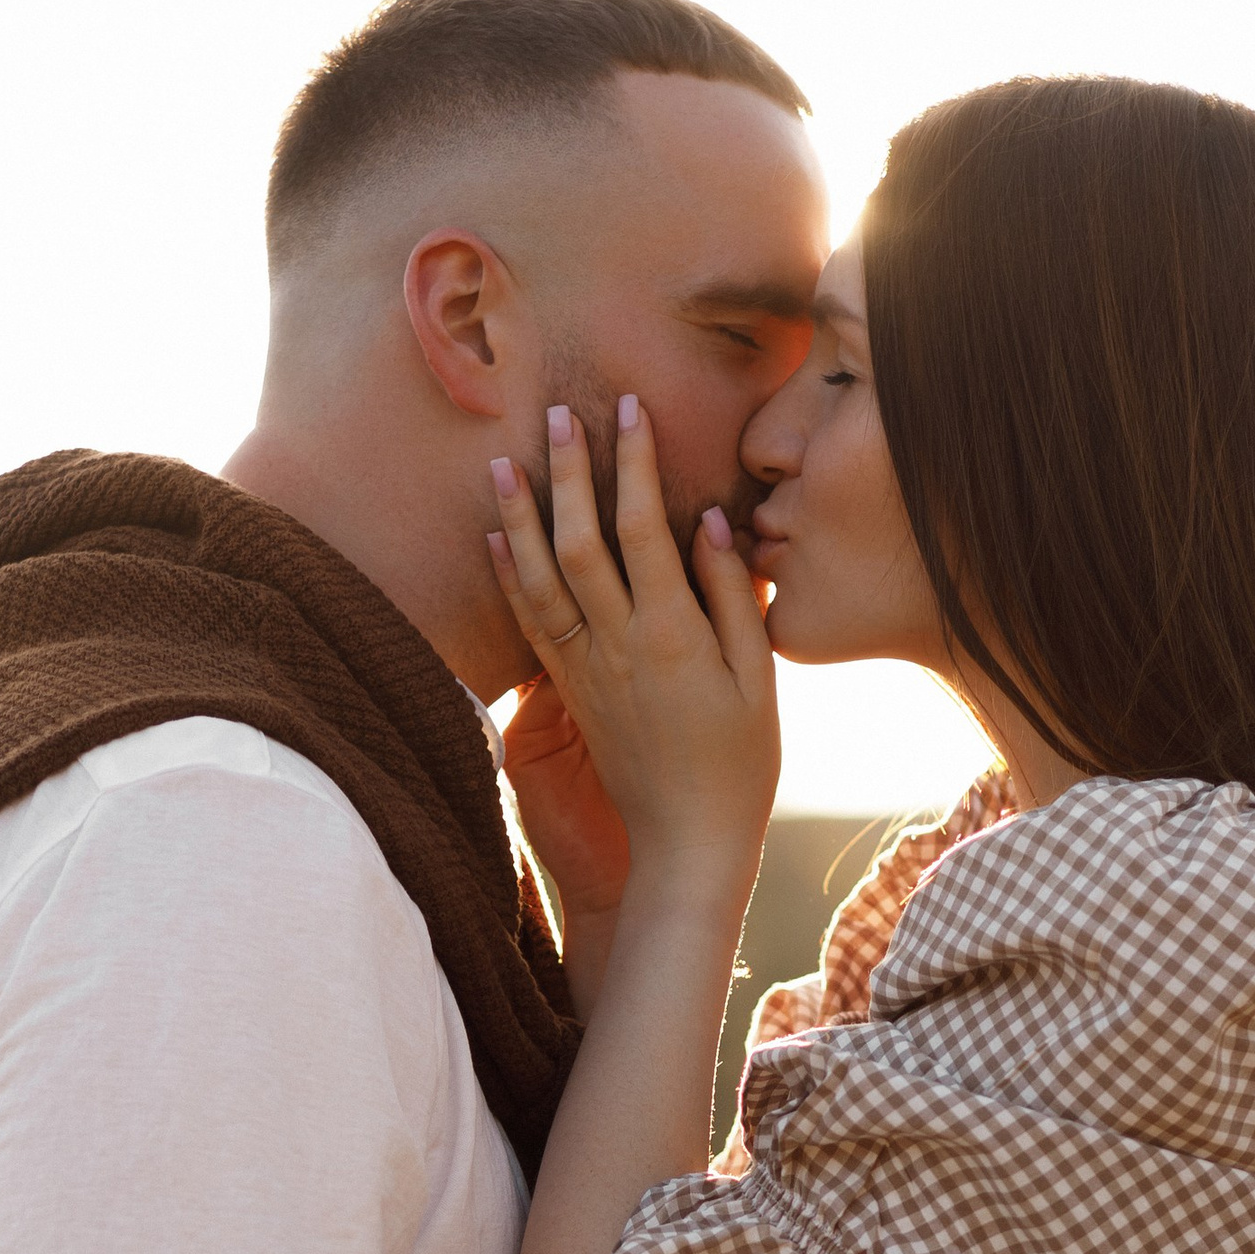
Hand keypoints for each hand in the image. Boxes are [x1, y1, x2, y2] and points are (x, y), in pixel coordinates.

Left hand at [486, 396, 777, 905]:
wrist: (686, 844)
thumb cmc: (739, 764)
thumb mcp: (760, 679)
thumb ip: (734, 598)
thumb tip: (710, 522)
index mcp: (673, 637)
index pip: (644, 529)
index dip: (632, 465)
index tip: (628, 409)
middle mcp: (620, 648)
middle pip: (580, 544)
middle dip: (567, 474)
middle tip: (555, 412)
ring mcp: (587, 672)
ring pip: (541, 581)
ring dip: (520, 518)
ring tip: (502, 461)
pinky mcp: (569, 696)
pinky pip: (531, 627)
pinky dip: (509, 578)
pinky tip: (495, 538)